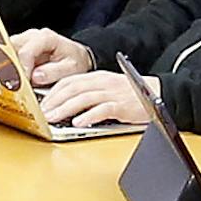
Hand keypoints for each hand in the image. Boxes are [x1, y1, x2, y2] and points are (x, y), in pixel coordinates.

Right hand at [11, 28, 93, 87]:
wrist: (76, 58)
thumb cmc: (74, 62)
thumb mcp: (72, 69)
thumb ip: (55, 72)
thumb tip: (36, 76)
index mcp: (46, 38)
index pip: (26, 51)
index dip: (21, 68)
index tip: (22, 83)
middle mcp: (31, 36)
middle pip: (10, 49)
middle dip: (9, 68)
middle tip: (14, 85)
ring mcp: (23, 41)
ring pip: (4, 52)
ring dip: (5, 68)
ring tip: (12, 83)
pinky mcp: (17, 48)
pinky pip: (5, 57)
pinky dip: (6, 68)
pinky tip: (11, 79)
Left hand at [39, 70, 157, 128]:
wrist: (159, 93)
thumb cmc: (131, 94)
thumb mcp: (107, 88)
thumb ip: (88, 92)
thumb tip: (65, 103)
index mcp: (97, 77)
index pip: (69, 81)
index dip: (53, 92)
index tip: (41, 104)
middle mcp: (102, 83)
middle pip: (73, 89)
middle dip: (54, 101)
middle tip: (42, 113)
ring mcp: (112, 93)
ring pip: (84, 99)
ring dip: (66, 109)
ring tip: (53, 119)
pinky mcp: (122, 105)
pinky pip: (103, 110)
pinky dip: (89, 116)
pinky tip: (78, 123)